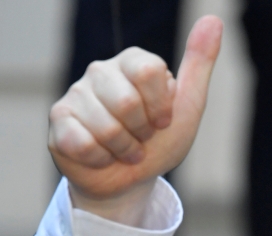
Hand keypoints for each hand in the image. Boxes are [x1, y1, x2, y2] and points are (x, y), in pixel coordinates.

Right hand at [48, 16, 222, 217]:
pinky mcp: (58, 120)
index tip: (162, 121)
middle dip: (142, 133)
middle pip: (126, 102)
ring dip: (124, 150)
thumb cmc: (159, 141)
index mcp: (132, 61)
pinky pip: (83, 142)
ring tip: (124, 150)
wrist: (131, 180)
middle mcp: (100, 71)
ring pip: (106, 128)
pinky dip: (101, 159)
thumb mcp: (188, 105)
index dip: (160, 107)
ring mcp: (76, 94)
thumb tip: (213, 20)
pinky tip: (102, 156)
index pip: (149, 72)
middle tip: (141, 138)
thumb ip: (199, 64)